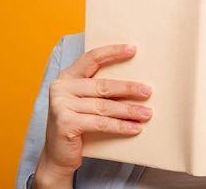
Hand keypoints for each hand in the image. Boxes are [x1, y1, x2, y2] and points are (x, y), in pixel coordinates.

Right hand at [33, 44, 152, 188]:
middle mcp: (61, 88)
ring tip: (147, 113)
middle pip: (102, 85)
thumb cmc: (77, 124)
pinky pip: (100, 123)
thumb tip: (135, 84)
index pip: (91, 58)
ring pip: (104, 106)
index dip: (112, 52)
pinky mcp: (65, 123)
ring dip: (129, 110)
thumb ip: (99, 89)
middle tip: (148, 91)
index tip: (132, 49)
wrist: (57, 156)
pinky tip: (135, 128)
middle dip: (128, 88)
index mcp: (67, 76)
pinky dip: (120, 126)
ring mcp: (61, 105)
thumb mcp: (85, 102)